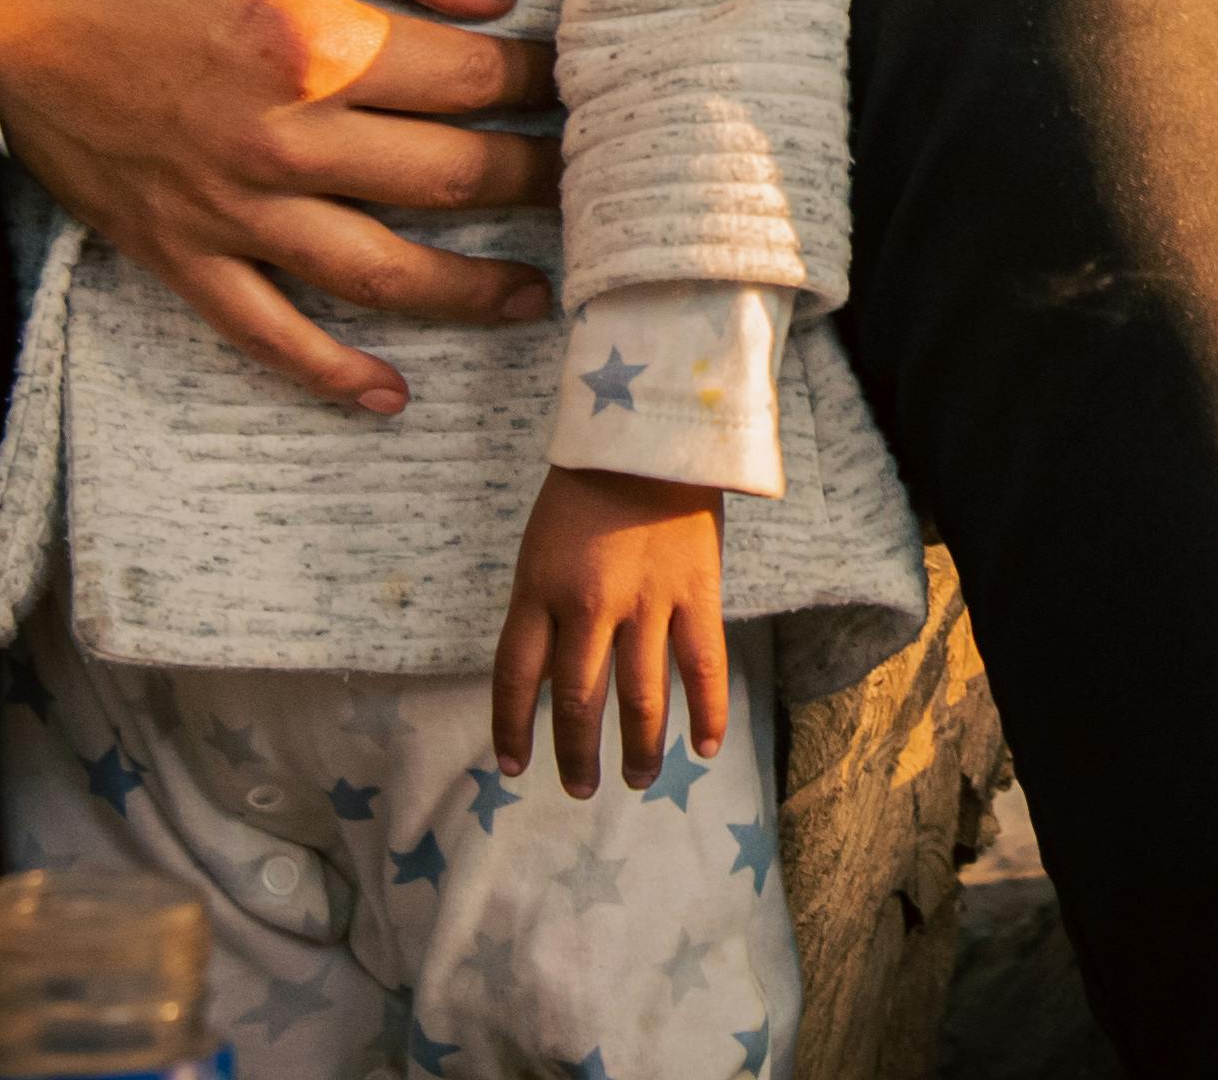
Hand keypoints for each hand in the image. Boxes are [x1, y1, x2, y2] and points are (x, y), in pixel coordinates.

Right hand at [0, 0, 563, 419]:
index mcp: (315, 42)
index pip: (471, 78)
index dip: (541, 82)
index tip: (580, 84)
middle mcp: (281, 139)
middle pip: (447, 178)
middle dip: (532, 181)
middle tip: (589, 183)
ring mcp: (229, 208)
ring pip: (381, 273)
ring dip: (471, 292)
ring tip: (539, 296)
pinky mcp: (177, 251)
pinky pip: (266, 334)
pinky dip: (331, 374)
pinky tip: (390, 395)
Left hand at [491, 467, 726, 796]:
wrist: (650, 430)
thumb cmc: (588, 485)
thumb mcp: (542, 544)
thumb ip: (545, 605)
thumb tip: (547, 675)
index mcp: (538, 588)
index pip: (515, 678)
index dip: (511, 728)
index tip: (512, 766)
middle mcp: (587, 605)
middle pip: (577, 701)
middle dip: (576, 755)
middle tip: (580, 787)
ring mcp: (645, 602)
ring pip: (640, 698)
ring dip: (638, 749)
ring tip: (637, 778)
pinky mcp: (696, 593)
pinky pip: (702, 667)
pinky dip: (707, 714)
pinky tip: (704, 749)